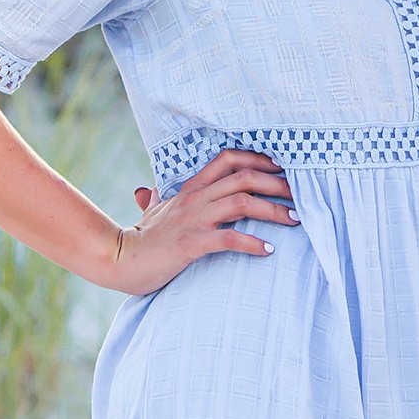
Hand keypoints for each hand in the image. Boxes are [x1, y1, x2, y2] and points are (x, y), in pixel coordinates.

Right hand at [99, 149, 294, 294]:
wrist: (118, 260)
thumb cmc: (141, 239)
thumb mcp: (151, 212)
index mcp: (190, 188)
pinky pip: (227, 238)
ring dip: (272, 210)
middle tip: (300, 195)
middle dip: (277, 183)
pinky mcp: (190, 243)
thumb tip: (144, 190)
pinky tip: (267, 250)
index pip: (228, 159)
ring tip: (294, 219)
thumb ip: (154, 199)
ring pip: (241, 203)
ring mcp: (192, 219)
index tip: (283, 168)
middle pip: (244, 178)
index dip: (259, 159)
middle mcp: (194, 198)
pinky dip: (251, 242)